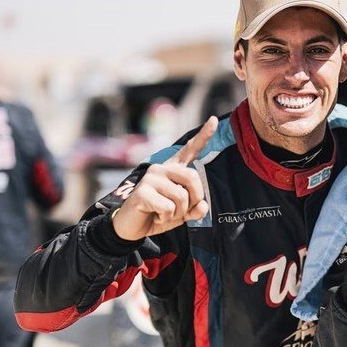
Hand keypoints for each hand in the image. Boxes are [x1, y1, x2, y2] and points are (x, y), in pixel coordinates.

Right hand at [111, 116, 217, 240]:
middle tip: (182, 211)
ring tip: (164, 213)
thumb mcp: (182, 214)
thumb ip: (196, 209)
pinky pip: (168, 207)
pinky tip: (155, 216)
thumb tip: (203, 206)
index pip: (190, 149)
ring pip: (181, 196)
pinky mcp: (142, 191)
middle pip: (193, 177)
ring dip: (178, 213)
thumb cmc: (158, 215)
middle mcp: (161, 168)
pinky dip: (165, 218)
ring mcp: (151, 178)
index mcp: (173, 169)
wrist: (131, 226)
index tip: (214, 119)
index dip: (204, 135)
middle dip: (195, 199)